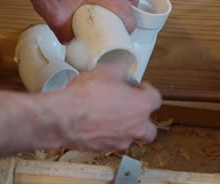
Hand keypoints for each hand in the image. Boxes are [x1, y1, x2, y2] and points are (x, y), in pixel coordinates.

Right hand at [42, 62, 160, 151]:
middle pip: (149, 127)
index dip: (147, 90)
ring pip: (131, 137)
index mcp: (142, 106)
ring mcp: (121, 141)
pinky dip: (108, 135)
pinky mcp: (105, 150)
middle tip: (129, 107)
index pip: (155, 98)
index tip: (138, 87)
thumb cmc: (86, 94)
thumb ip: (118, 69)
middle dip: (142, 118)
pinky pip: (112, 142)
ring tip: (110, 116)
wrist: (64, 117)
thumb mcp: (105, 70)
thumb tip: (121, 68)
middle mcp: (136, 127)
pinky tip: (96, 124)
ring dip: (125, 128)